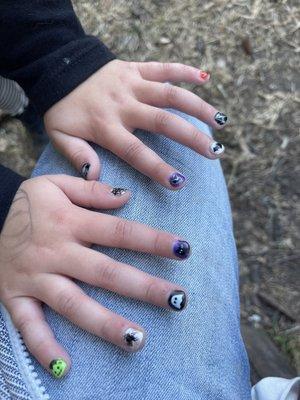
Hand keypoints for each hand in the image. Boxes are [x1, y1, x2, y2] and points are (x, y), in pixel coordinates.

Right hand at [0, 175, 189, 377]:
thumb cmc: (30, 204)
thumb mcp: (55, 184)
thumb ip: (91, 191)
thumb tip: (126, 197)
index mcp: (70, 223)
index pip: (120, 232)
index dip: (153, 240)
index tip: (183, 249)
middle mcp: (56, 252)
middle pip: (105, 272)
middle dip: (143, 287)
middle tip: (177, 300)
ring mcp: (36, 278)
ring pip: (73, 303)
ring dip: (105, 323)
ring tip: (138, 339)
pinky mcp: (15, 297)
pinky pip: (28, 325)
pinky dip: (43, 346)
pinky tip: (65, 366)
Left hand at [44, 60, 226, 187]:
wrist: (59, 69)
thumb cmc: (63, 108)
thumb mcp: (59, 135)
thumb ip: (77, 155)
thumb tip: (95, 177)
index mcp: (105, 125)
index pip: (136, 151)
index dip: (158, 167)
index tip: (180, 182)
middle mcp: (123, 104)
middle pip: (163, 122)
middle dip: (192, 138)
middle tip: (215, 153)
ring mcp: (132, 83)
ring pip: (170, 94)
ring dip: (198, 107)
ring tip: (220, 122)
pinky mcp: (136, 68)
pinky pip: (163, 67)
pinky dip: (185, 70)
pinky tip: (206, 78)